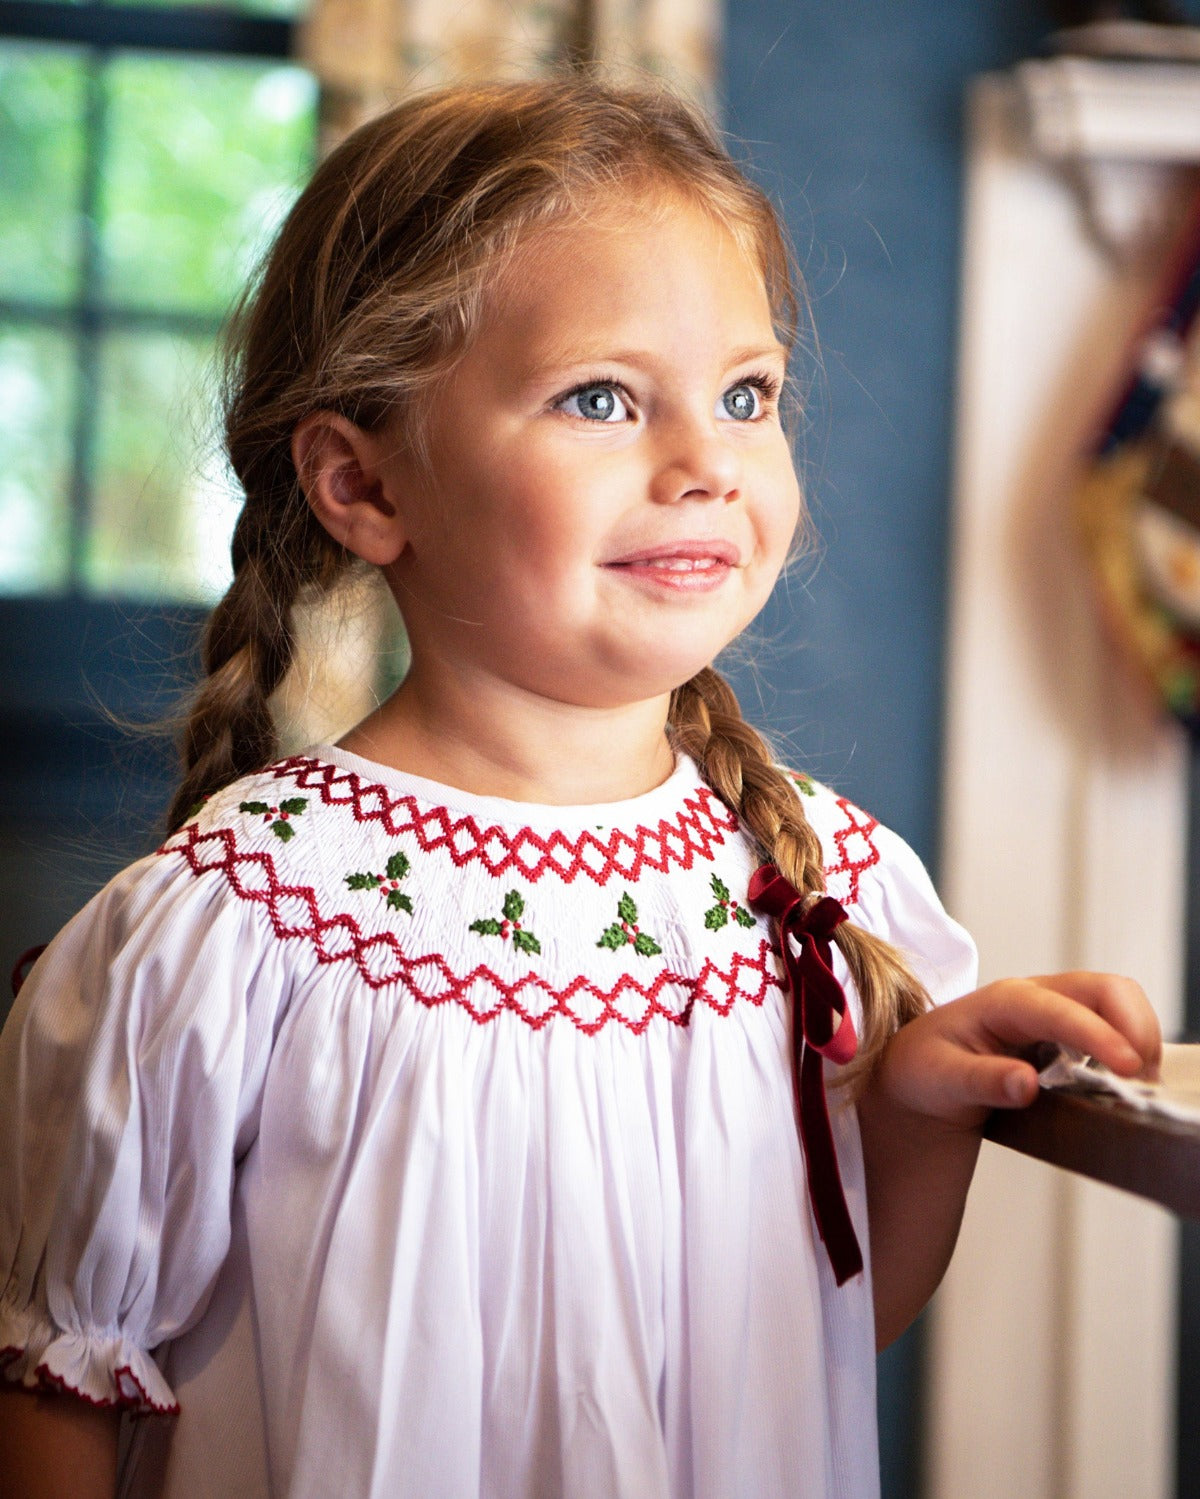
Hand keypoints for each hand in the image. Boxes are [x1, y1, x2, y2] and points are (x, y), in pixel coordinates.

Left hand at [876, 972, 1161, 1131]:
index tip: (1128, 1068)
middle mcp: (1034, 996)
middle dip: (1134, 1025)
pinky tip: (1126, 1083)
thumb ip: (981, 1081)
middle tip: (1143, 1079)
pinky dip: (1130, 1048)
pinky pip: (1112, 1026)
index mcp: (1001, 1002)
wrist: (916, 1073)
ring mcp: (1054, 1010)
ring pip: (1115, 1002)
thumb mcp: (939, 1079)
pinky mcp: (1067, 1031)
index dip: (1097, 1035)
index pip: (1059, 1009)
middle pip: (1103, 989)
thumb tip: (1025, 1084)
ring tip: (1140, 1085)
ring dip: (1138, 1036)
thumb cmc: (922, 1069)